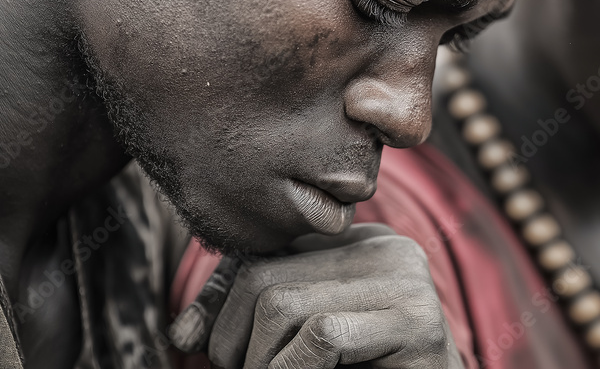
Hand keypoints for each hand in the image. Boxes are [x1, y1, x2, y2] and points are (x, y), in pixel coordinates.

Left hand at [169, 224, 463, 368]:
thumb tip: (183, 332)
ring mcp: (408, 280)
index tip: (201, 346)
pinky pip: (321, 335)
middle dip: (232, 340)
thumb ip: (250, 319)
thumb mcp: (299, 344)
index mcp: (361, 242)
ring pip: (282, 305)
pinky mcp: (417, 321)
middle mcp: (388, 247)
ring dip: (258, 365)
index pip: (264, 251)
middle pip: (264, 277)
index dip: (219, 301)